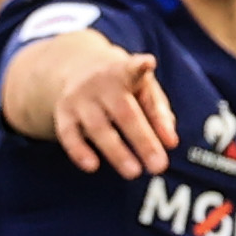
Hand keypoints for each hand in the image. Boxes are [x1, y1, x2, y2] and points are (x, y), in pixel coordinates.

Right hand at [51, 41, 177, 178]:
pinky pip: (68, 134)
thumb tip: (171, 143)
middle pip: (124, 113)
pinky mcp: (63, 113)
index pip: (132, 69)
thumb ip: (160, 114)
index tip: (147, 62)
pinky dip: (78, 151)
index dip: (139, 67)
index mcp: (124, 72)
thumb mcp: (143, 90)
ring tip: (134, 173)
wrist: (75, 67)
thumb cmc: (123, 86)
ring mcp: (79, 98)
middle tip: (159, 166)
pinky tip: (92, 166)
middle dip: (143, 140)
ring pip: (98, 127)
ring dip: (116, 152)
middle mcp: (99, 84)